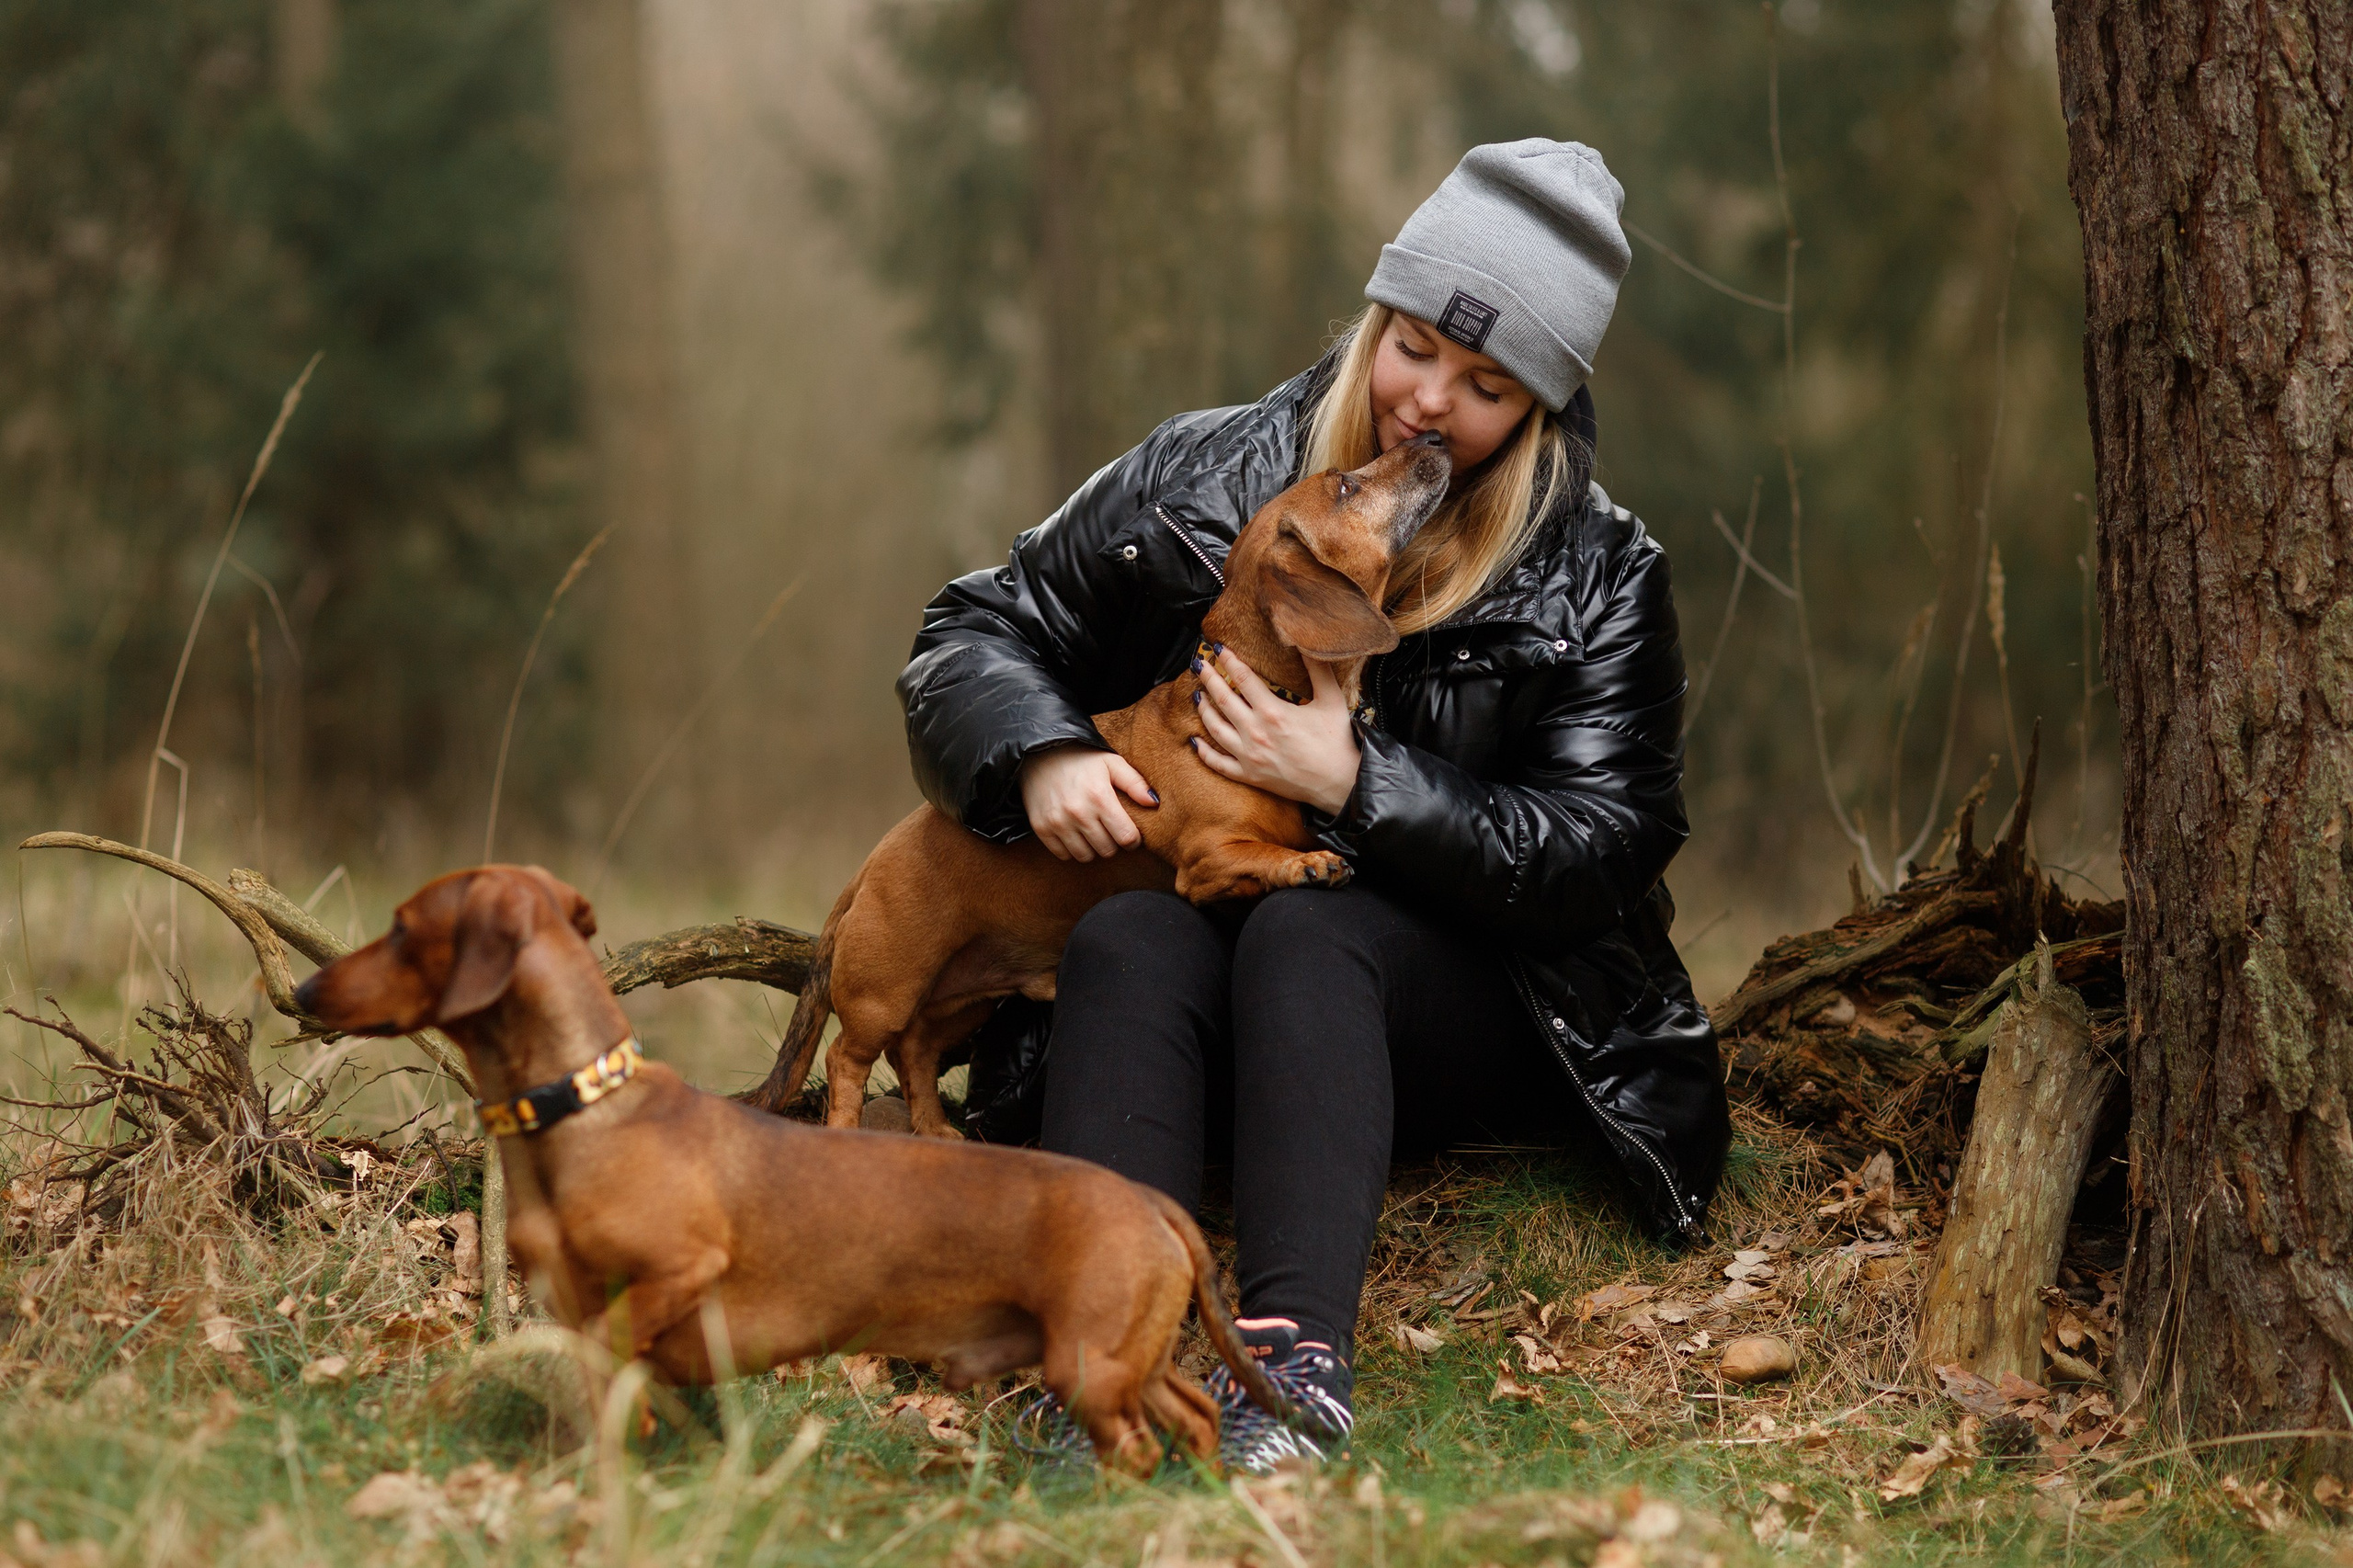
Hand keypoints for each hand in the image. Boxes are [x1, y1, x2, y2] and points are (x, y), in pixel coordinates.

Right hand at [1019, 744, 1158, 861]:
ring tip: (1092, 831)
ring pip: (1086, 856)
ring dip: (1093, 848)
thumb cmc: (1082, 759)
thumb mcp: (1112, 763)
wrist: (1039, 752)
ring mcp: (1057, 823)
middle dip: (1113, 843)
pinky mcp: (1041, 828)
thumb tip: (1154, 803)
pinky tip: (1075, 832)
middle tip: (1110, 829)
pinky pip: (1063, 855)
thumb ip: (1135, 783)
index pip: (1126, 837)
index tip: (1130, 833)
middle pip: (1107, 850)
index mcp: (1100, 797)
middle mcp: (1078, 813)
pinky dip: (1072, 848)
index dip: (1133, 839)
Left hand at [1190, 645, 1361, 814]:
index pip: (1243, 679)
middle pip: (1223, 700)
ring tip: (1198, 696)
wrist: (1341, 783)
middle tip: (1198, 665)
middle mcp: (1256, 733)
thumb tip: (1306, 643)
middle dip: (1209, 679)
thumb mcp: (1331, 700)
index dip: (1229, 661)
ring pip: (1215, 729)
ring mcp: (1250, 756)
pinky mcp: (1250, 776)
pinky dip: (1204, 752)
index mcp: (1273, 712)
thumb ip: (1318, 670)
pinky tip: (1195, 741)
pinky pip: (1219, 764)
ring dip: (1204, 710)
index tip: (1219, 649)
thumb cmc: (1338, 742)